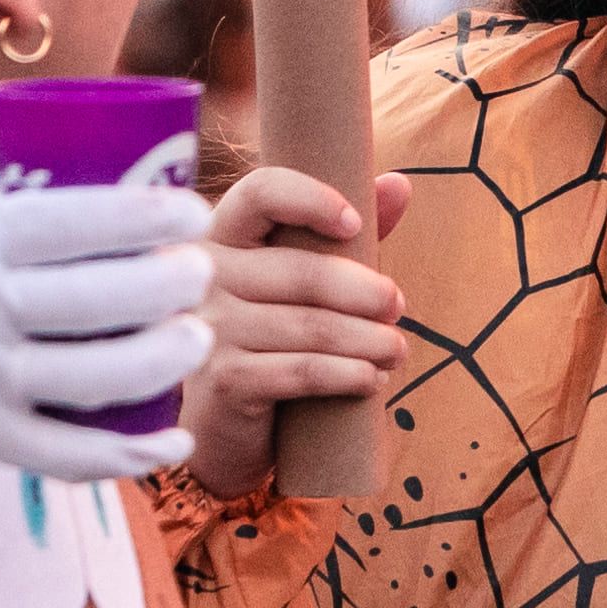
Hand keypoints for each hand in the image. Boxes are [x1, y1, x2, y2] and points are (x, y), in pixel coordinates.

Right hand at [0, 179, 205, 480]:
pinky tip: (175, 440)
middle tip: (199, 272)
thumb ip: (17, 214)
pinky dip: (129, 455)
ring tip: (196, 336)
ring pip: (97, 380)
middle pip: (98, 303)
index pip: (74, 225)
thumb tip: (123, 196)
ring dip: (164, 360)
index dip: (144, 219)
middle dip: (168, 286)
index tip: (190, 213)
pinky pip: (68, 456)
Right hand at [182, 167, 409, 496]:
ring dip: (369, 340)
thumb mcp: (302, 280)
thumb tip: (400, 183)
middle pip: (303, 270)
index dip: (311, 199)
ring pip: (311, 326)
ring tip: (396, 349)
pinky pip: (303, 370)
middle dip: (365, 291)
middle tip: (397, 306)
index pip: (260, 192)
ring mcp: (211, 328)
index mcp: (223, 234)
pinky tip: (372, 378)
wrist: (224, 424)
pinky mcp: (224, 379)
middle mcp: (206, 275)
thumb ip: (344, 234)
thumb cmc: (268, 336)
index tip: (354, 224)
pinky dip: (349, 374)